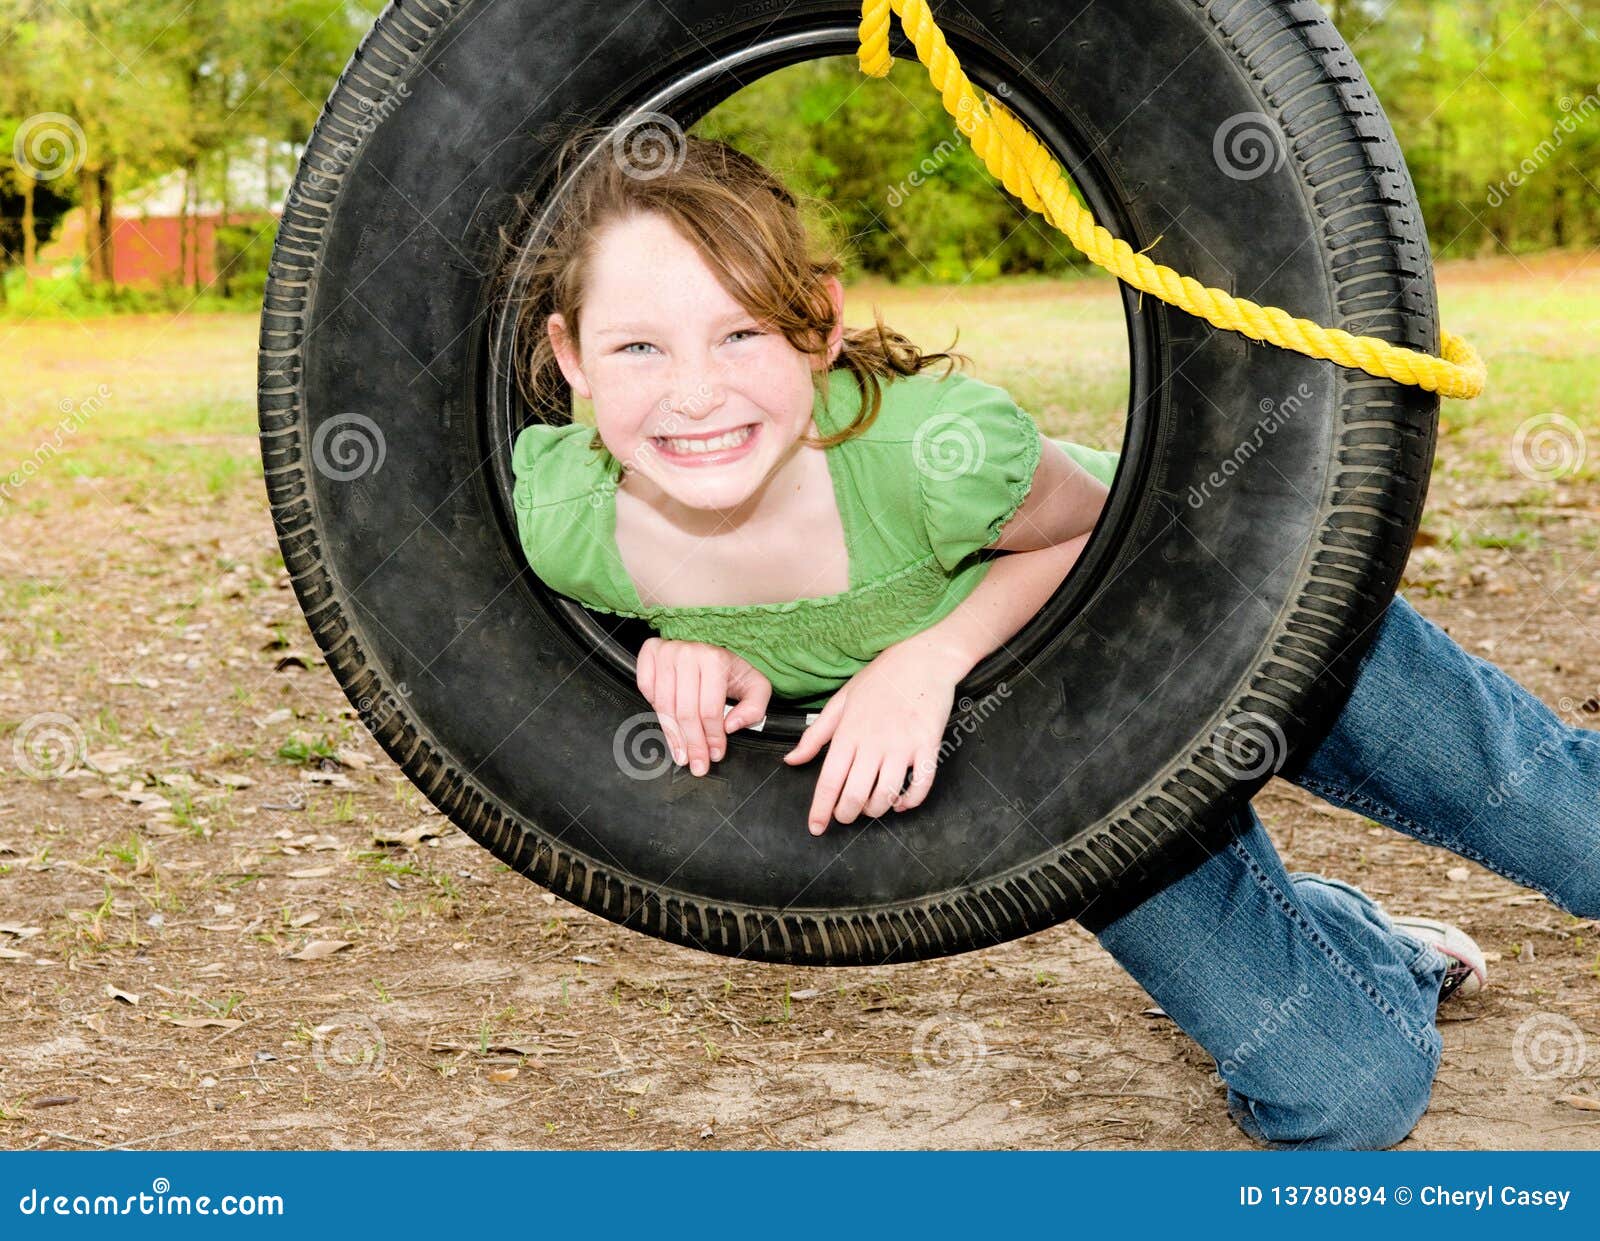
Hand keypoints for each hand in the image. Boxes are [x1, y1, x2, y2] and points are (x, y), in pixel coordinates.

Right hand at [636, 638, 772, 775]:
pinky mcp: (650, 652)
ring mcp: (666, 652)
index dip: (712, 737)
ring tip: (681, 753)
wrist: (710, 646)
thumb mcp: (755, 686)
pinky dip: (654, 708)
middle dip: (692, 744)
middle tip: (696, 763)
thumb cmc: (729, 669)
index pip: (710, 710)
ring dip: (673, 736)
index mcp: (715, 660)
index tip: (715, 754)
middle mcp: (688, 653)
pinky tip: (668, 721)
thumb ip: (754, 708)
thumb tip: (732, 726)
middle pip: (686, 712)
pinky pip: (646, 688)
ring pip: (664, 706)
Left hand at [782, 638, 964, 834]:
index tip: (816, 827)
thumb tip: (791, 760)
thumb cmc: (880, 678)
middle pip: (855, 795)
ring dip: (875, 810)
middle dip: (846, 815)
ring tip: (871, 806)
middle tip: (845, 816)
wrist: (923, 657)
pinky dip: (910, 802)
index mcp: (848, 732)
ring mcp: (902, 745)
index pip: (829, 780)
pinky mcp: (928, 746)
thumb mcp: (840, 701)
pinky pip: (920, 786)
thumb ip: (815, 734)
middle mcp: (873, 742)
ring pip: (885, 796)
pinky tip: (901, 802)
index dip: (820, 809)